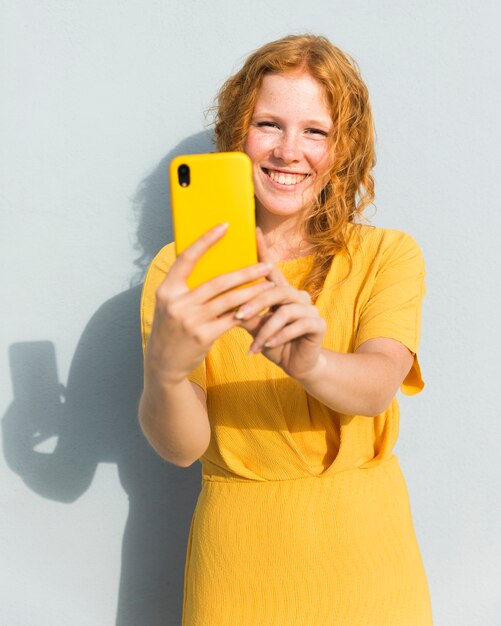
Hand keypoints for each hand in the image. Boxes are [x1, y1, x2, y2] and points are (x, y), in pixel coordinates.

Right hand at [145, 223, 273, 384]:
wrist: (162, 364)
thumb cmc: (172, 329)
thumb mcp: (171, 306)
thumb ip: (187, 288)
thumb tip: (217, 266)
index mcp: (167, 290)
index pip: (186, 258)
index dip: (205, 240)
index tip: (224, 226)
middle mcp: (177, 303)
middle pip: (218, 281)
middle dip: (246, 272)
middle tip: (266, 265)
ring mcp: (190, 320)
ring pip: (230, 300)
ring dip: (253, 292)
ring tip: (270, 285)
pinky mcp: (203, 336)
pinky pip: (232, 320)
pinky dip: (249, 313)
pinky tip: (262, 309)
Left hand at [236, 229, 326, 381]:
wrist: (296, 366)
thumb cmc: (273, 343)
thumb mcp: (255, 328)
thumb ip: (244, 314)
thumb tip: (222, 302)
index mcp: (281, 292)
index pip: (271, 268)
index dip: (263, 249)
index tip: (254, 231)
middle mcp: (297, 295)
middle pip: (275, 290)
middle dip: (254, 304)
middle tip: (237, 316)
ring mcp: (310, 308)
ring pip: (284, 311)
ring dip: (266, 329)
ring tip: (255, 344)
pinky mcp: (318, 324)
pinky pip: (297, 325)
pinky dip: (280, 336)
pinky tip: (269, 345)